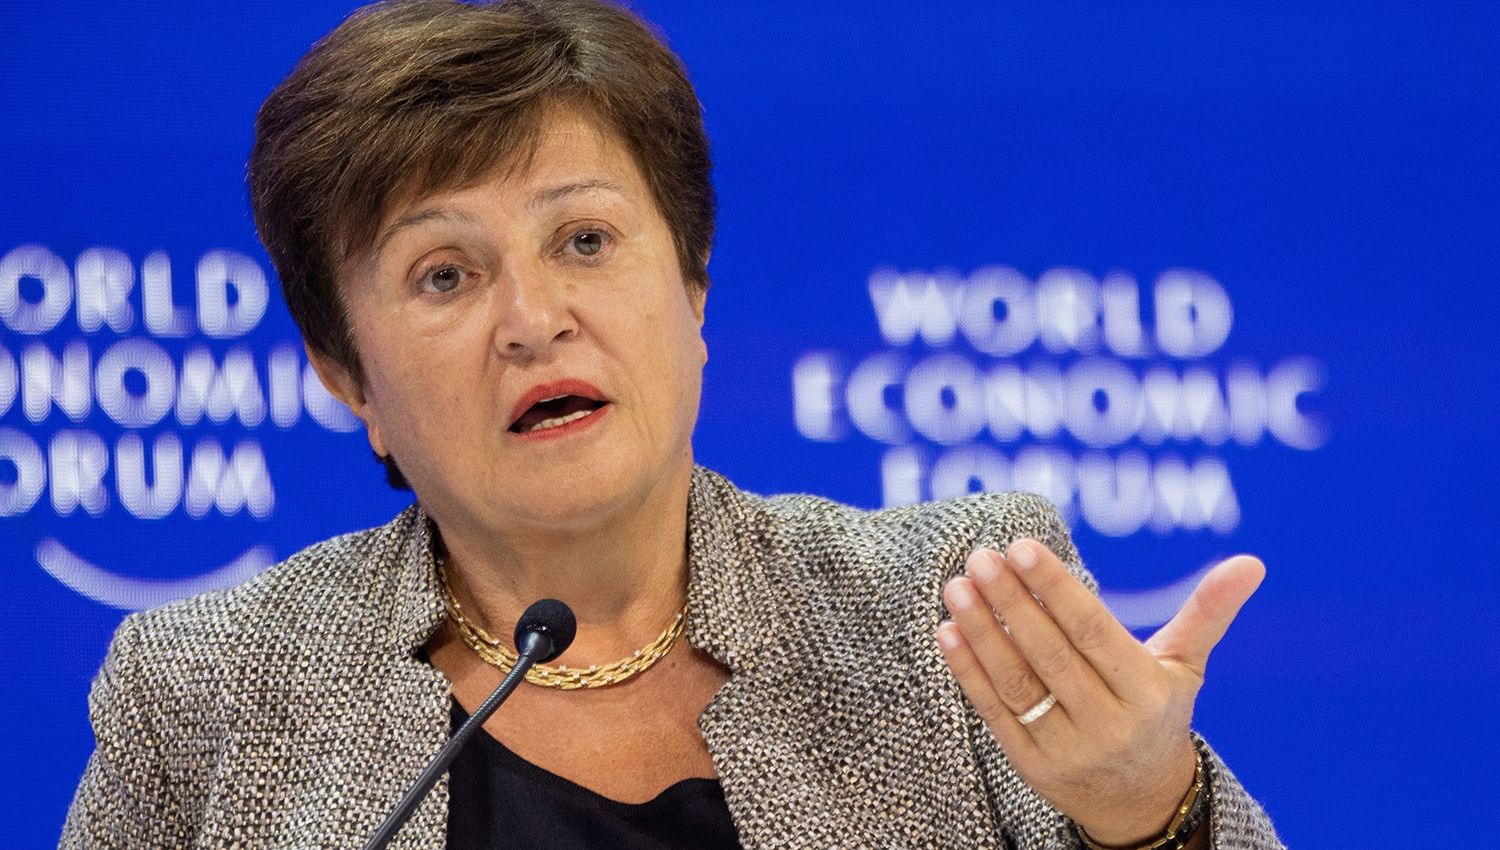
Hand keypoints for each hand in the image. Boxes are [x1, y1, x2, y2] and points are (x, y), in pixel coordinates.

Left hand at [936, 540, 1264, 845]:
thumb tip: (1251, 563)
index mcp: (1147, 693)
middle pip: (1051, 655)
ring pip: (1017, 683)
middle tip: (981, 557)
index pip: (1093, 632)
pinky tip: (948, 630)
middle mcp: (1108, 724)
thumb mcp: (1185, 668)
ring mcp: (1066, 748)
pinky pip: (994, 711)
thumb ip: (1208, 614)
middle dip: (1011, 603)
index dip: (1055, 589)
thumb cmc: (1157, 714)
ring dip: (982, 631)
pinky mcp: (1030, 765)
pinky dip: (967, 670)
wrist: (1140, 802)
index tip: (1020, 547)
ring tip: (957, 586)